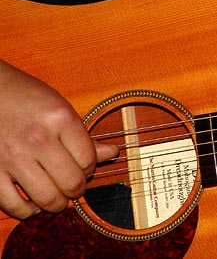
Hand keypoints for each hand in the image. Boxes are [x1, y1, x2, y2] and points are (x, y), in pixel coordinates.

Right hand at [0, 60, 118, 218]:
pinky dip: (26, 211)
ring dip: (57, 203)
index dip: (91, 168)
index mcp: (60, 118)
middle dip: (77, 189)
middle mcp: (38, 138)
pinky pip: (13, 205)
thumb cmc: (26, 97)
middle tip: (73, 185)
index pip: (89, 159)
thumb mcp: (60, 108)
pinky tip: (32, 203)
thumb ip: (84, 135)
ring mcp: (12, 156)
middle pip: (72, 183)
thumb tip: (113, 153)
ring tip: (57, 196)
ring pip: (48, 198)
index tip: (85, 167)